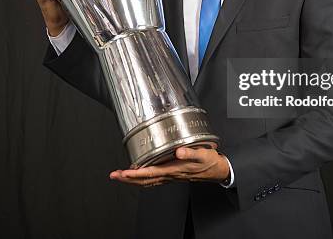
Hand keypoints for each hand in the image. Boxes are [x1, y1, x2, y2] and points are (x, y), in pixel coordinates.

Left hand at [109, 147, 229, 186]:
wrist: (217, 170)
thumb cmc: (210, 162)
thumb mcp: (202, 155)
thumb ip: (190, 153)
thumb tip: (178, 151)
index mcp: (174, 169)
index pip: (150, 173)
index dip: (136, 173)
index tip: (124, 172)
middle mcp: (170, 175)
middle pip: (145, 180)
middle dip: (128, 178)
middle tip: (114, 175)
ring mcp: (170, 176)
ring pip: (148, 181)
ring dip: (133, 179)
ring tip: (121, 176)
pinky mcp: (172, 174)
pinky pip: (154, 179)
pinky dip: (143, 179)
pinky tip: (138, 175)